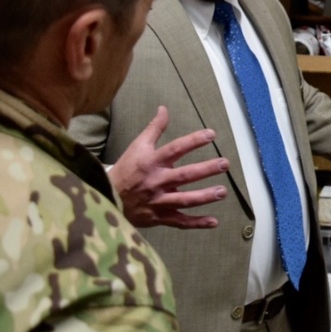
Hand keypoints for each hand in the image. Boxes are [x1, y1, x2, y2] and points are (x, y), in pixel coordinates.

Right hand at [108, 106, 228, 228]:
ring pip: (184, 200)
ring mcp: (158, 201)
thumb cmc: (126, 170)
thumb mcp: (137, 146)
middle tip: (224, 164)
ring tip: (222, 192)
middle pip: (185, 175)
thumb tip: (164, 108)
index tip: (211, 134)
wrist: (106, 198)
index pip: (175, 149)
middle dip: (206, 169)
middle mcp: (156, 181)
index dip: (193, 141)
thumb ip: (154, 128)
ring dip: (205, 196)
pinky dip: (196, 223)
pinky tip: (214, 222)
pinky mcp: (159, 217)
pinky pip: (179, 222)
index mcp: (151, 162)